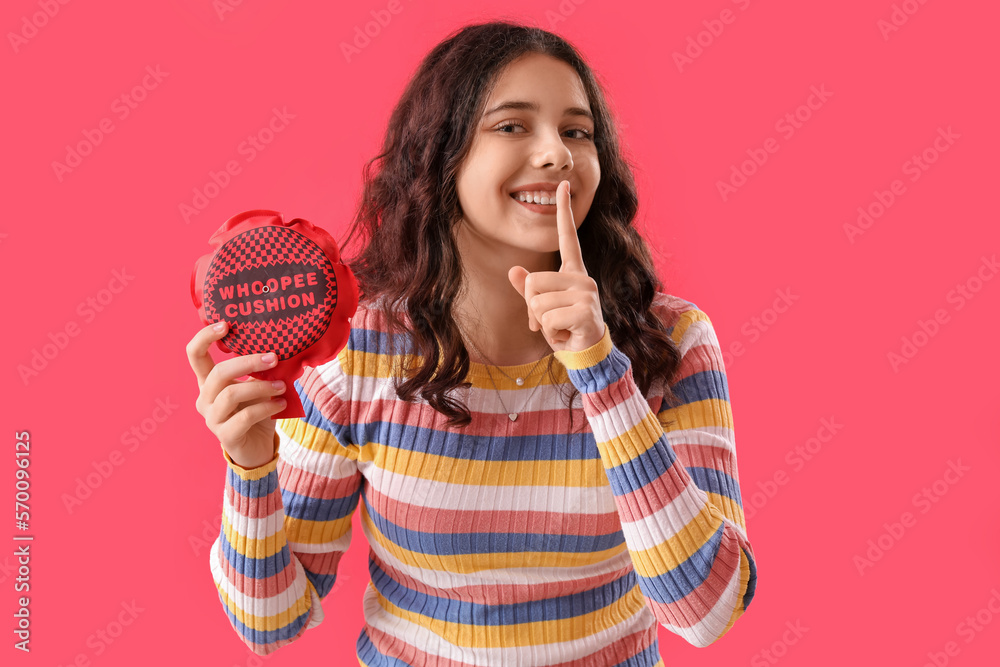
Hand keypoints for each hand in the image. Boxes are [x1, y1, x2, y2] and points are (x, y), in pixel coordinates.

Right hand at [186, 321, 284, 468]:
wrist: (259, 448)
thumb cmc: (257, 412)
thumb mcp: (257, 387)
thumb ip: (259, 372)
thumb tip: (277, 350)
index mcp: (209, 383)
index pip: (194, 355)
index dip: (204, 337)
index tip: (226, 325)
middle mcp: (205, 399)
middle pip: (218, 372)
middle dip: (248, 362)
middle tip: (274, 358)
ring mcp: (212, 419)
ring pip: (231, 394)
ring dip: (261, 387)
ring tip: (282, 386)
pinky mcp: (225, 436)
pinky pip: (244, 416)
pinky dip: (266, 407)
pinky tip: (280, 404)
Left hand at [508, 180, 605, 353]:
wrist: (586, 353)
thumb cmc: (565, 328)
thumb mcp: (542, 308)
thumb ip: (528, 290)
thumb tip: (513, 271)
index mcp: (573, 272)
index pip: (567, 237)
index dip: (564, 211)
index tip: (562, 184)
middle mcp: (582, 277)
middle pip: (533, 283)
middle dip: (532, 307)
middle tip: (551, 319)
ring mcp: (586, 293)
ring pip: (537, 304)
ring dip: (541, 323)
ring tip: (560, 327)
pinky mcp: (585, 311)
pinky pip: (547, 319)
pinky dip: (550, 334)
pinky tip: (566, 334)